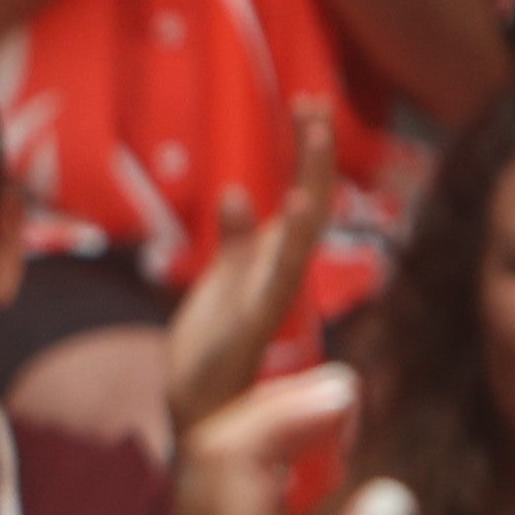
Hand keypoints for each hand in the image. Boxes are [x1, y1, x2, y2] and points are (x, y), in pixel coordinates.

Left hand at [160, 99, 342, 429]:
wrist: (198, 409)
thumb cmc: (214, 347)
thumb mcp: (223, 281)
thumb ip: (236, 241)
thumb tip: (235, 193)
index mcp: (274, 265)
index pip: (303, 203)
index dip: (309, 157)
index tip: (312, 105)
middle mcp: (277, 279)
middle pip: (307, 210)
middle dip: (313, 159)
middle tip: (316, 105)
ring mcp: (265, 301)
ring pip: (296, 238)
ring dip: (307, 184)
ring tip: (314, 134)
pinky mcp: (248, 325)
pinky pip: (265, 279)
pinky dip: (270, 241)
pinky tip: (264, 200)